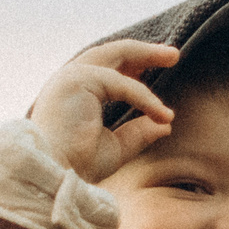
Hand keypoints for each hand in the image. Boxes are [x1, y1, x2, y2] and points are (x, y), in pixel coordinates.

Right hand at [29, 41, 180, 182]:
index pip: (108, 71)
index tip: (157, 72)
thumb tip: (166, 125)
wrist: (55, 175)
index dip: (133, 70)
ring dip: (146, 54)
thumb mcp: (115, 148)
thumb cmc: (77, 166)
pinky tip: (162, 113)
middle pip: (111, 55)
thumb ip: (138, 134)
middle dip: (143, 52)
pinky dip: (144, 97)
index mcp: (75, 94)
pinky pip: (120, 84)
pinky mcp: (77, 80)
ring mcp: (71, 76)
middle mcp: (70, 80)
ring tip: (173, 56)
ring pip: (115, 54)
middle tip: (173, 55)